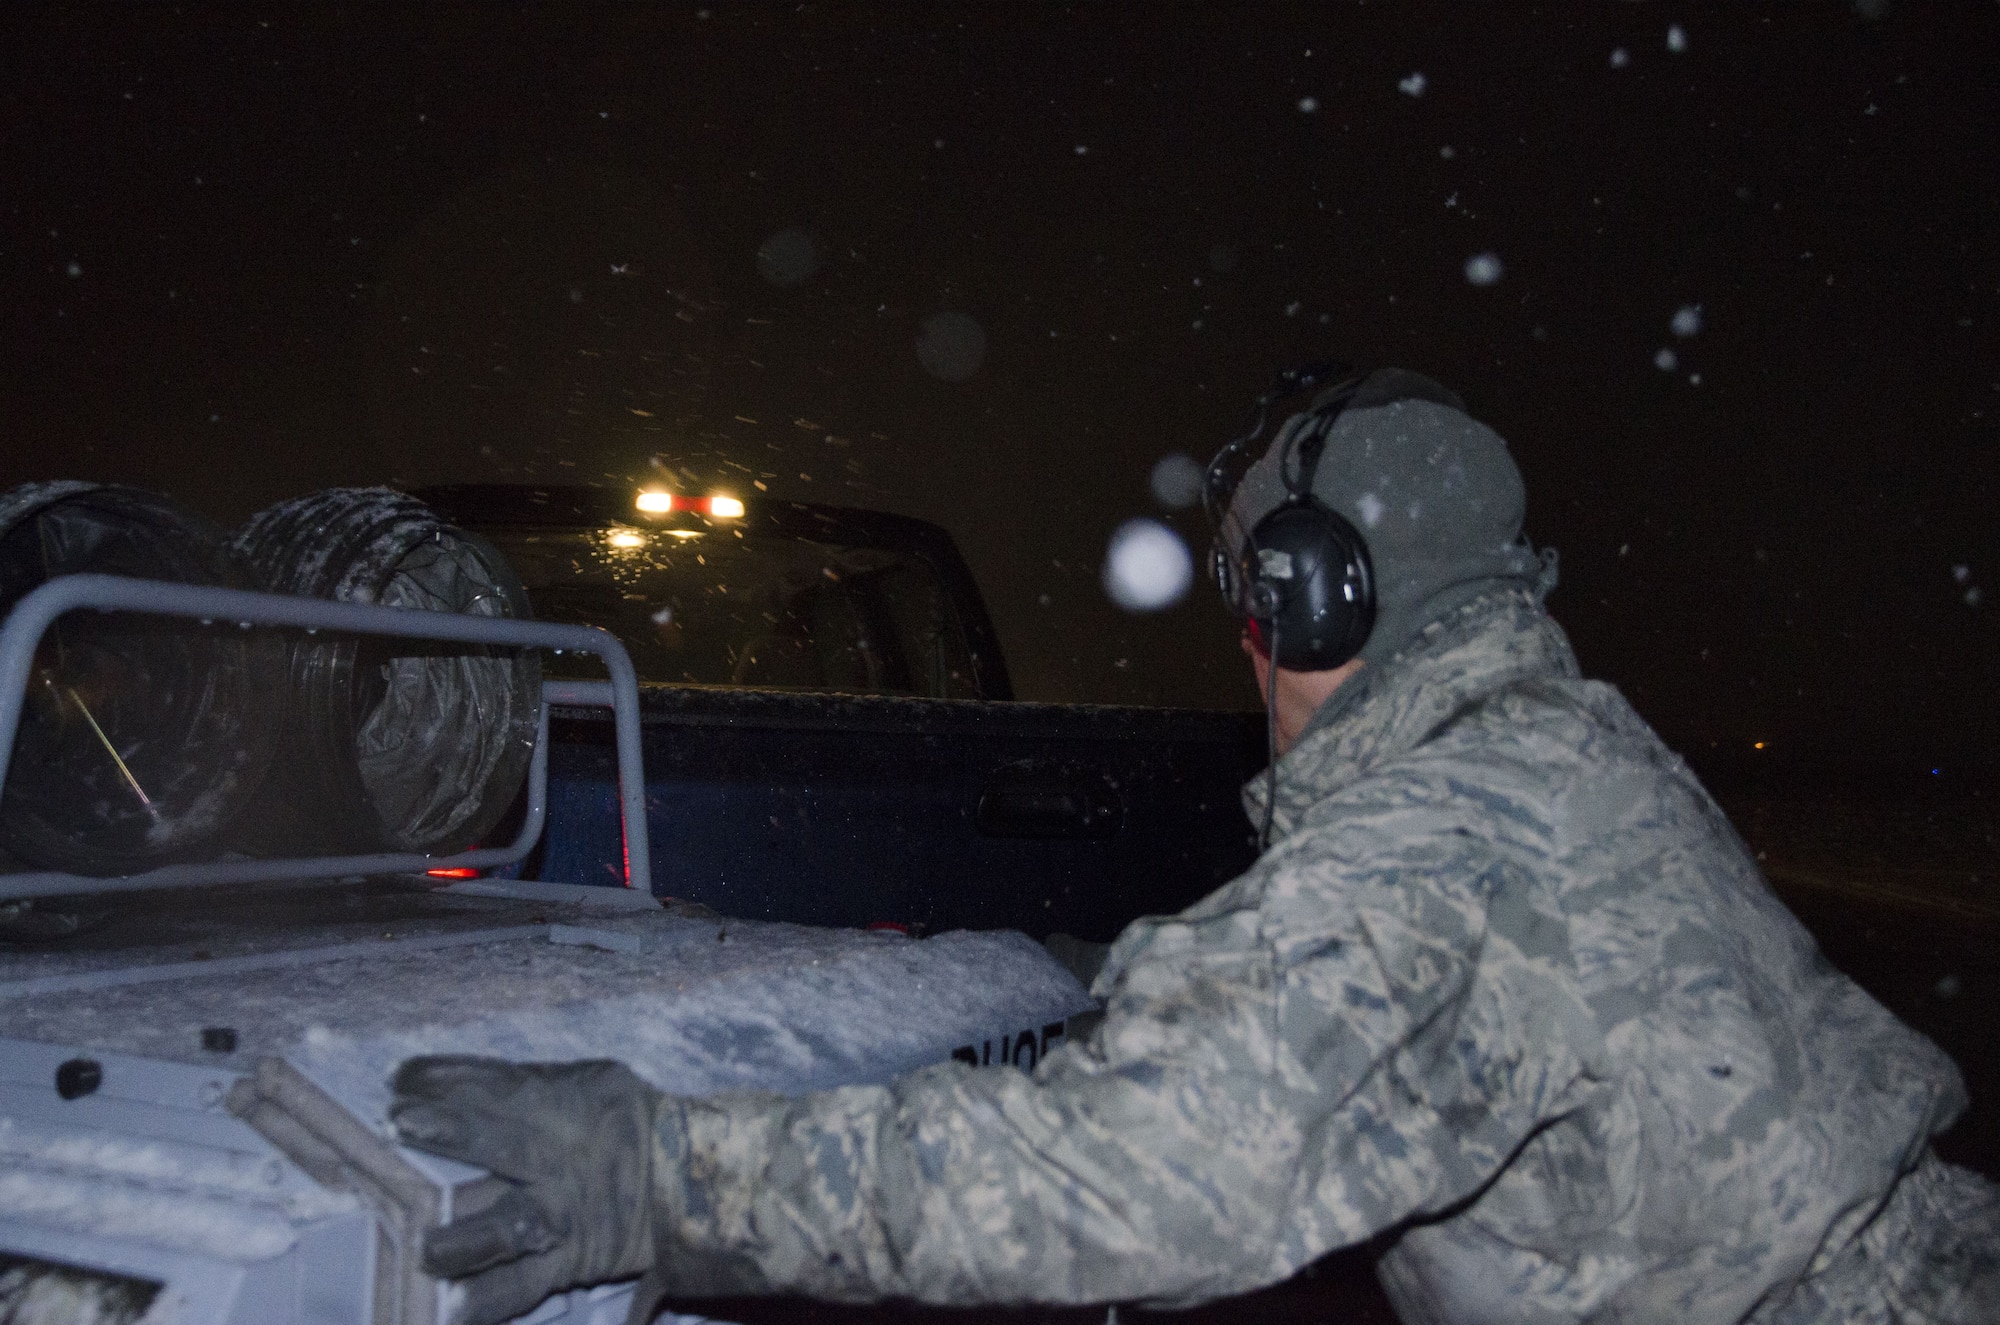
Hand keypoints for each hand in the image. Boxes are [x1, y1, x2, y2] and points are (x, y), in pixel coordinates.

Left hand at [388, 1057, 664, 1324]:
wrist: (699, 1182)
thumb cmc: (636, 1124)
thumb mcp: (597, 1084)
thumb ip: (537, 1084)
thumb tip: (455, 1081)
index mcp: (572, 1104)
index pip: (501, 1083)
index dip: (446, 1077)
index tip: (399, 1077)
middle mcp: (565, 1157)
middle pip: (504, 1139)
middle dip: (452, 1129)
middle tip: (399, 1120)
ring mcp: (565, 1214)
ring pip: (511, 1225)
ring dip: (464, 1237)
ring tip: (424, 1247)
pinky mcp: (569, 1261)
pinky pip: (526, 1284)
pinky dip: (489, 1299)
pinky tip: (452, 1310)